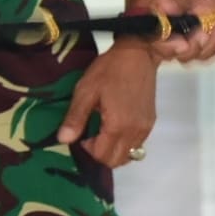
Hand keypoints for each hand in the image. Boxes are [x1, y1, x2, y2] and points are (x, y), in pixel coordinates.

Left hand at [57, 45, 159, 167]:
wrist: (138, 54)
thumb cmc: (109, 70)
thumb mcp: (86, 90)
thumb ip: (75, 118)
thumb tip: (64, 140)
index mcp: (117, 125)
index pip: (101, 156)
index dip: (88, 150)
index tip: (82, 134)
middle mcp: (134, 132)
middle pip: (116, 161)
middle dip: (101, 154)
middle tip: (91, 135)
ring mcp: (145, 129)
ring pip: (129, 156)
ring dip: (114, 151)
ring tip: (104, 131)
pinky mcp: (150, 122)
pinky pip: (137, 145)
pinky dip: (125, 144)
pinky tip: (117, 126)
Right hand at [149, 0, 214, 63]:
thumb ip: (177, 1)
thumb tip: (167, 13)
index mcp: (159, 20)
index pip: (156, 41)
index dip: (168, 47)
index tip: (184, 44)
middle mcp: (170, 34)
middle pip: (179, 54)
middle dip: (196, 47)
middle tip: (206, 32)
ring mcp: (188, 40)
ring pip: (198, 55)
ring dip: (214, 44)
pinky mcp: (203, 42)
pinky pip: (213, 52)